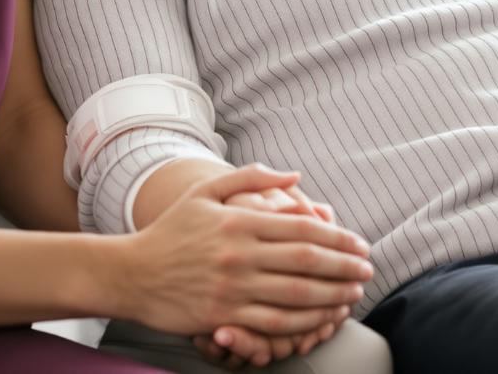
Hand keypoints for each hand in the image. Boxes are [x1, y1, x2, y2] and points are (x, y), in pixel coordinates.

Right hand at [116, 165, 369, 343]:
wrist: (131, 273)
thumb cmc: (170, 232)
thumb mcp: (204, 193)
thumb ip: (251, 178)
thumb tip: (296, 176)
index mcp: (239, 220)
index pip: (302, 228)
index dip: (337, 238)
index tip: (359, 244)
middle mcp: (239, 253)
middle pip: (307, 261)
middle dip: (344, 266)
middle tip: (367, 270)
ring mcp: (232, 287)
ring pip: (297, 294)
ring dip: (332, 295)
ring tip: (353, 294)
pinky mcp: (224, 315)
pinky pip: (275, 321)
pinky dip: (305, 322)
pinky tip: (322, 320)